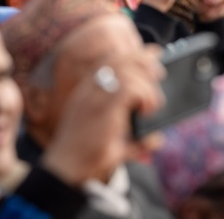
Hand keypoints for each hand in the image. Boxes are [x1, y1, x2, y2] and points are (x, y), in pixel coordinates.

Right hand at [41, 46, 163, 186]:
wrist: (64, 171)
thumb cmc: (86, 157)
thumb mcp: (112, 140)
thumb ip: (134, 136)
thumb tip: (156, 140)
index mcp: (87, 92)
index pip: (110, 60)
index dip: (134, 54)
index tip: (154, 53)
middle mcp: (88, 90)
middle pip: (119, 59)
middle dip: (144, 61)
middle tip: (159, 75)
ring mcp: (93, 98)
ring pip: (127, 72)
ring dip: (147, 84)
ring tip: (151, 103)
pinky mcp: (101, 108)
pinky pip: (129, 88)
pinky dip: (145, 95)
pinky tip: (147, 110)